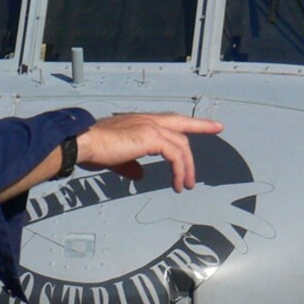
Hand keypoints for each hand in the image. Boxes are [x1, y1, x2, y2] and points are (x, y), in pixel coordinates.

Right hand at [75, 112, 222, 190]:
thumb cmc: (94, 149)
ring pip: (180, 145)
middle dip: (201, 126)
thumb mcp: (117, 159)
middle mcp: (147, 120)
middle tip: (217, 129)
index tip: (206, 120)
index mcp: (140, 122)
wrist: (85, 143)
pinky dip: (179, 170)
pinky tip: (177, 182)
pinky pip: (175, 155)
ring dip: (187, 166)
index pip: (170, 119)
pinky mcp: (152, 137)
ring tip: (186, 184)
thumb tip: (140, 174)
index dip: (190, 120)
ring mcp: (150, 127)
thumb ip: (130, 165)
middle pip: (181, 125)